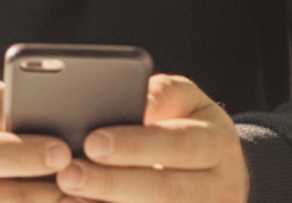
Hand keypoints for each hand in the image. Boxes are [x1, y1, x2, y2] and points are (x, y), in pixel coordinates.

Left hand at [56, 75, 247, 202]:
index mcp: (218, 144)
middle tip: (70, 175)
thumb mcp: (184, 101)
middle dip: (113, 183)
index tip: (93, 142)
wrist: (219, 172)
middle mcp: (221, 187)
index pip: (178, 145)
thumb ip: (158, 98)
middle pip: (166, 190)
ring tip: (69, 197)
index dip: (135, 146)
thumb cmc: (187, 125)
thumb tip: (129, 104)